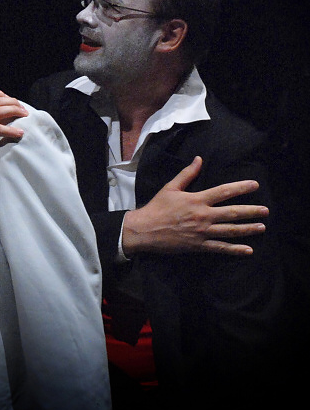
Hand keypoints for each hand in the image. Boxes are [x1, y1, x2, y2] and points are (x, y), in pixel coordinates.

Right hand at [122, 156, 268, 255]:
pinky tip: (248, 250)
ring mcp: (202, 232)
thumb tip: (199, 159)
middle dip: (251, 211)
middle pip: (232, 213)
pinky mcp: (198, 245)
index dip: (240, 188)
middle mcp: (203, 216)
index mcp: (197, 200)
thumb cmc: (157, 207)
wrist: (144, 229)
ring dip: (248, 229)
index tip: (255, 185)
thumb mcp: (170, 187)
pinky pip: (220, 248)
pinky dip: (234, 249)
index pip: (223, 191)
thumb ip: (187, 174)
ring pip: (230, 230)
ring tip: (261, 228)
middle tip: (266, 211)